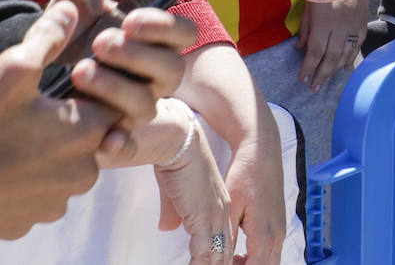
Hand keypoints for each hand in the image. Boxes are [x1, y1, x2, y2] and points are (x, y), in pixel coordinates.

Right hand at [0, 1, 119, 252]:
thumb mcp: (12, 70)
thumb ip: (49, 37)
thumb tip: (73, 9)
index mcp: (88, 131)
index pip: (116, 101)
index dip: (95, 86)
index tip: (72, 79)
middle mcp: (84, 172)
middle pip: (95, 136)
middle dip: (73, 119)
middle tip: (38, 107)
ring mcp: (58, 201)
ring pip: (68, 166)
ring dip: (52, 150)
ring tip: (17, 133)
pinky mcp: (31, 220)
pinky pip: (42, 192)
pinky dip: (29, 177)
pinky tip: (3, 163)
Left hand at [47, 0, 195, 141]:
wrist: (57, 86)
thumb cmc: (80, 43)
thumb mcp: (81, 16)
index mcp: (157, 44)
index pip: (184, 34)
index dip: (163, 27)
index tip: (129, 20)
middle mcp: (155, 79)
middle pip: (170, 69)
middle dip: (137, 55)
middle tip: (100, 42)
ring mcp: (138, 111)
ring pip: (145, 105)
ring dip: (117, 88)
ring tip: (80, 72)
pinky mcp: (117, 139)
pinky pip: (125, 147)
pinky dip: (117, 143)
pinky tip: (101, 138)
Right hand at [152, 102, 233, 264]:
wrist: (178, 142)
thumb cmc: (175, 163)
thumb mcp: (176, 193)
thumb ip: (175, 212)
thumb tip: (167, 227)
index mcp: (219, 207)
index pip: (224, 244)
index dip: (222, 262)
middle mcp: (222, 214)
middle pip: (226, 256)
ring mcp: (215, 216)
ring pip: (218, 259)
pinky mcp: (203, 218)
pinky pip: (203, 254)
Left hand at [224, 125, 285, 264]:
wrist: (262, 153)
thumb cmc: (245, 175)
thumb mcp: (230, 208)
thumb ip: (226, 239)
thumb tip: (218, 258)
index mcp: (265, 233)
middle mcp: (277, 235)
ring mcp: (280, 231)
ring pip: (270, 263)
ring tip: (230, 261)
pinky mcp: (278, 225)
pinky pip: (271, 252)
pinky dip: (256, 259)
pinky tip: (239, 253)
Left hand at [297, 0, 369, 91]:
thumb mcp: (308, 5)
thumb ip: (305, 28)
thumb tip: (301, 49)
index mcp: (324, 23)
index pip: (315, 52)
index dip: (309, 67)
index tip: (303, 78)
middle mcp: (340, 28)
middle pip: (331, 58)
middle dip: (321, 75)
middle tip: (314, 88)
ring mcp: (354, 27)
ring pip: (346, 55)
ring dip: (335, 70)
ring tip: (327, 81)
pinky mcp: (363, 24)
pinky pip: (358, 46)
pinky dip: (352, 58)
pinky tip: (346, 68)